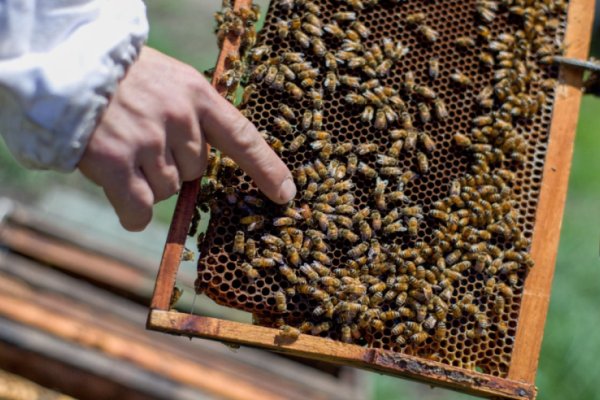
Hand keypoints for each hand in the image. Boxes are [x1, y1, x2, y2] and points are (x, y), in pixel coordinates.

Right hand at [78, 47, 295, 230]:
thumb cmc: (124, 79)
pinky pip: (140, 209)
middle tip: (145, 140)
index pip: (243, 137)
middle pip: (196, 171)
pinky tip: (119, 190)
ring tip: (124, 150)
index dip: (266, 169)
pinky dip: (133, 212)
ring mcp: (147, 140)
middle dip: (174, 165)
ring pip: (168, 191)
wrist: (68, 67)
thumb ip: (193, 116)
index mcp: (197, 95)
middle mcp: (178, 117)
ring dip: (149, 182)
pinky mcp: (115, 162)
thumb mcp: (171, 81)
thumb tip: (202, 168)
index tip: (284, 194)